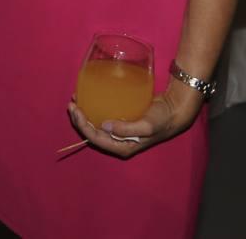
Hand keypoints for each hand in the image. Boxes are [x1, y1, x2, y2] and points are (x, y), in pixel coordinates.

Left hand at [67, 82, 203, 157]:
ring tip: (76, 99)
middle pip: (92, 132)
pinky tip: (89, 98)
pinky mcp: (121, 119)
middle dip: (79, 119)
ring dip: (84, 113)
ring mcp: (119, 130)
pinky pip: (102, 115)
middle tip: (72, 103)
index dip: (82, 126)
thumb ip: (127, 130)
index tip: (76, 110)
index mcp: (122, 147)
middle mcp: (118, 140)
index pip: (95, 139)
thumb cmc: (162, 120)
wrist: (174, 109)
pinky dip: (94, 108)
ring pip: (95, 123)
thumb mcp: (147, 127)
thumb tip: (104, 126)